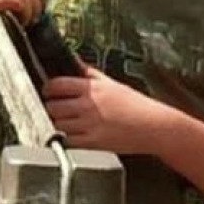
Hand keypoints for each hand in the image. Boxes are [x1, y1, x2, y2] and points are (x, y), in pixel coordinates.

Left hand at [41, 66, 166, 153]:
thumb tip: (73, 61)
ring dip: (60, 123)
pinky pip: (68, 141)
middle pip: (53, 106)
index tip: (47, 91)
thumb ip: (89, 73)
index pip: (56, 84)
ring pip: (58, 124)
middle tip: (58, 108)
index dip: (48, 88)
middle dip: (52, 107)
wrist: (155, 127)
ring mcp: (90, 125)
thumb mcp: (112, 83)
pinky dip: (68, 139)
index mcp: (91, 89)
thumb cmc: (136, 105)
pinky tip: (75, 134)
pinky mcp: (94, 143)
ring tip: (68, 122)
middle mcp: (88, 106)